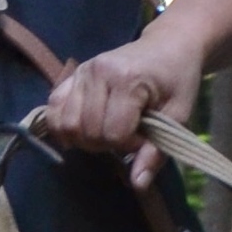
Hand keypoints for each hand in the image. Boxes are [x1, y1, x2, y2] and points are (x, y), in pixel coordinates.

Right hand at [42, 17, 206, 189]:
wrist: (168, 46)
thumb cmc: (177, 81)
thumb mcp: (178, 116)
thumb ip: (156, 151)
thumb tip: (138, 185)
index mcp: (127, 80)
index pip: (114, 133)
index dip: (129, 146)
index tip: (145, 137)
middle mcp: (98, 72)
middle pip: (87, 131)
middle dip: (107, 144)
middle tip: (128, 136)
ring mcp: (81, 72)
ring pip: (67, 123)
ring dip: (85, 138)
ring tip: (106, 132)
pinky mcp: (72, 74)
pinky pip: (53, 108)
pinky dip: (63, 126)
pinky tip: (82, 130)